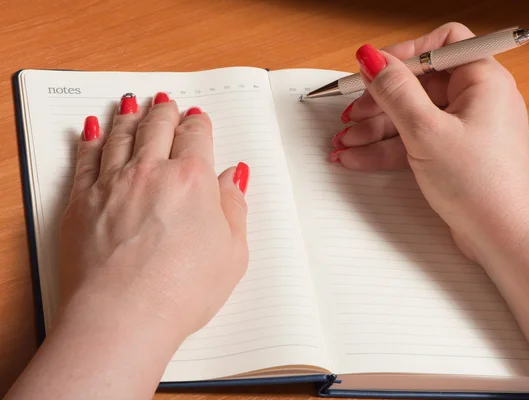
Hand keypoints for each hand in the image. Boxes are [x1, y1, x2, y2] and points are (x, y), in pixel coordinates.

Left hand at [59, 93, 249, 340]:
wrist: (124, 315)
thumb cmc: (183, 290)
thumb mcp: (232, 252)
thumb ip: (234, 207)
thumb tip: (233, 177)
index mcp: (193, 180)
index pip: (196, 137)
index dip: (198, 123)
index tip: (197, 119)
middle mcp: (152, 172)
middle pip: (157, 127)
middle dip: (164, 111)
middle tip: (165, 102)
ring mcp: (113, 184)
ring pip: (120, 135)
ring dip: (128, 116)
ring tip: (131, 104)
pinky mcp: (82, 202)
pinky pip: (85, 159)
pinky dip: (90, 139)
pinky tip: (92, 130)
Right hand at [331, 23, 528, 260]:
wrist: (503, 238)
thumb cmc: (480, 185)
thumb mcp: (426, 131)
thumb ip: (395, 90)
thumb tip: (372, 57)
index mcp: (482, 80)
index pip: (440, 46)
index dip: (402, 55)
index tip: (371, 71)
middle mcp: (477, 99)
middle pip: (418, 84)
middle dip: (378, 102)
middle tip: (350, 116)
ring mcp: (465, 128)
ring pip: (412, 116)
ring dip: (375, 129)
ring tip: (345, 144)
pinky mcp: (453, 154)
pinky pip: (415, 140)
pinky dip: (388, 148)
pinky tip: (357, 158)